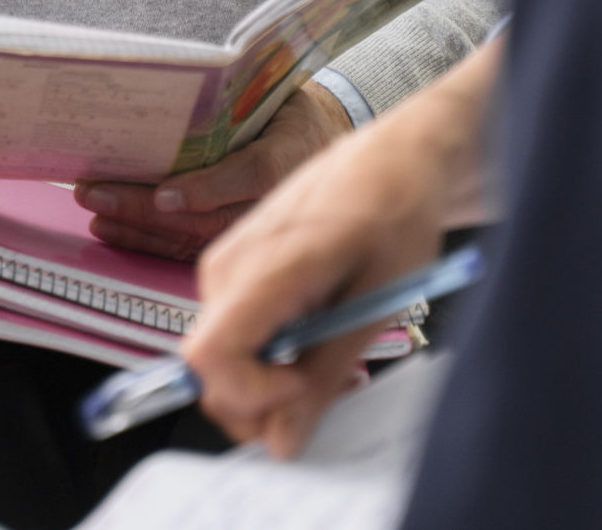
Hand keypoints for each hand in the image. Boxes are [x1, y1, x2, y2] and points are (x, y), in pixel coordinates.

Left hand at [73, 82, 356, 261]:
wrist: (320, 142)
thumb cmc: (285, 110)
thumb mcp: (274, 94)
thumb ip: (237, 99)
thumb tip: (182, 85)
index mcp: (286, 157)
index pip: (251, 176)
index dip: (207, 189)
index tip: (164, 195)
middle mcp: (272, 203)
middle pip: (206, 217)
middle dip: (144, 210)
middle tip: (95, 193)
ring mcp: (253, 228)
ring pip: (191, 239)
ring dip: (137, 228)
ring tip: (93, 210)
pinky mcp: (235, 241)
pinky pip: (187, 247)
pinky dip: (147, 240)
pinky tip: (113, 230)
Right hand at [184, 42, 503, 455]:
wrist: (392, 156)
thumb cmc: (394, 213)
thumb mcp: (376, 303)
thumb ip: (322, 374)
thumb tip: (281, 444)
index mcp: (261, 268)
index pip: (208, 360)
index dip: (254, 397)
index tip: (310, 386)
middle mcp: (224, 269)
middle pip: (212, 375)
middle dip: (269, 400)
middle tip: (336, 384)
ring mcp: (223, 269)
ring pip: (225, 362)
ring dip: (276, 380)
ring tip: (340, 360)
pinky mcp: (233, 273)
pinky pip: (236, 337)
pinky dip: (274, 357)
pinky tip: (322, 339)